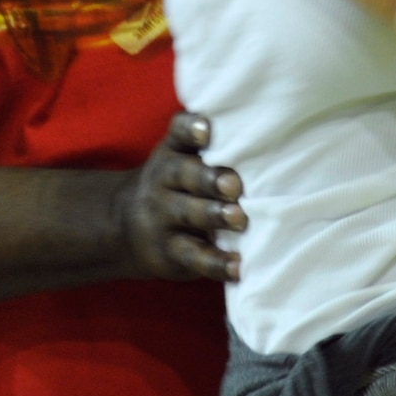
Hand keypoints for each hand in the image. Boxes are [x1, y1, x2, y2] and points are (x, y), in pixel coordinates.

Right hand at [112, 112, 246, 282]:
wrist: (124, 227)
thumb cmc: (176, 184)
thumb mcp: (182, 158)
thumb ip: (214, 147)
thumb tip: (271, 137)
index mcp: (173, 151)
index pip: (179, 133)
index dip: (191, 129)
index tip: (207, 130)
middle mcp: (163, 180)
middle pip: (183, 174)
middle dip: (209, 179)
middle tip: (234, 185)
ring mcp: (163, 217)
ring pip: (187, 214)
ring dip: (214, 216)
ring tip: (239, 219)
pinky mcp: (170, 252)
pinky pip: (193, 257)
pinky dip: (217, 263)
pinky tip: (238, 266)